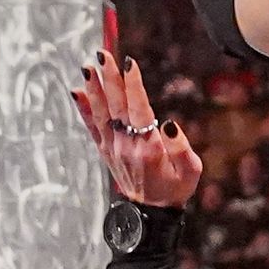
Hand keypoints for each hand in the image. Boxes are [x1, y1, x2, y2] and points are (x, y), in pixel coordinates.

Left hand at [73, 51, 201, 207]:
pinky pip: (92, 127)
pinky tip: (78, 91)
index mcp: (148, 147)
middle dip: (109, 78)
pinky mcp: (106, 151)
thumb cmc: (174, 188)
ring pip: (101, 113)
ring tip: (88, 66)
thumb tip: (168, 123)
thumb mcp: (190, 171)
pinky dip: (84, 108)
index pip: (139, 108)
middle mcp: (126, 145)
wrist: (150, 214)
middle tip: (103, 54)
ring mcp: (113, 148)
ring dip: (94, 88)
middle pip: (116, 105)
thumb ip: (181, 146)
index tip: (129, 63)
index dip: (133, 85)